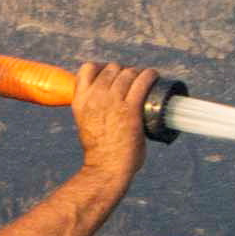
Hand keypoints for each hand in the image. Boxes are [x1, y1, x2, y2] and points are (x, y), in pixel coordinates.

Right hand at [68, 60, 160, 175]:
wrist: (106, 167)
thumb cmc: (99, 150)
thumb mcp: (86, 122)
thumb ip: (93, 108)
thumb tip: (107, 101)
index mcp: (80, 100)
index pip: (88, 68)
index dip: (103, 68)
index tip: (113, 76)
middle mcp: (94, 97)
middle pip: (112, 68)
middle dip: (124, 71)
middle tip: (134, 81)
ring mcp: (112, 101)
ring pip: (128, 73)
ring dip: (138, 73)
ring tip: (145, 79)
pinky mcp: (130, 108)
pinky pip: (142, 82)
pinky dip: (150, 76)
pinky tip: (154, 76)